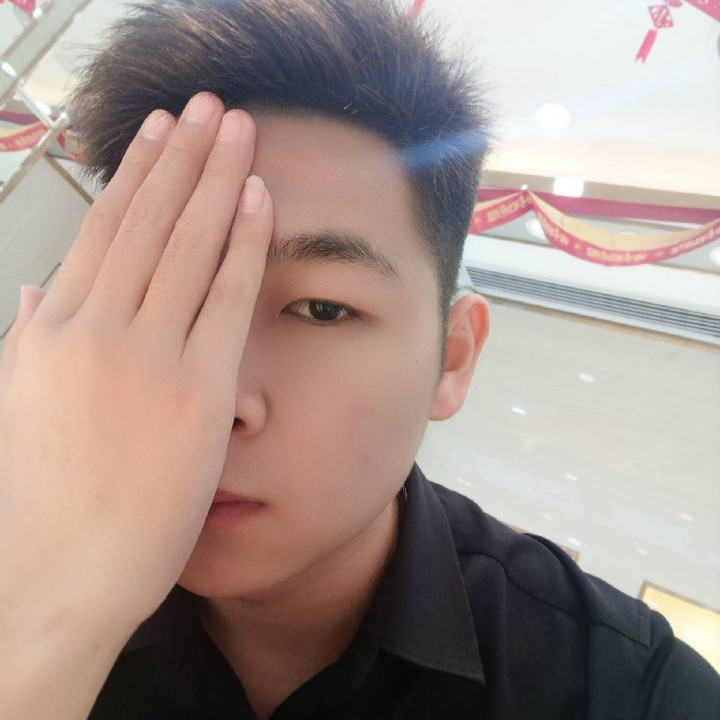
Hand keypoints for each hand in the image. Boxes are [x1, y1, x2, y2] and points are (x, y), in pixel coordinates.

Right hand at [0, 91, 271, 631]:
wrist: (61, 576)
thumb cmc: (43, 497)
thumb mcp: (22, 404)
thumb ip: (33, 337)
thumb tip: (44, 287)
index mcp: (51, 329)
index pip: (103, 229)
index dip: (136, 173)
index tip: (158, 132)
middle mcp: (96, 330)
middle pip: (149, 221)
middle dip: (183, 155)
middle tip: (209, 105)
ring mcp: (148, 357)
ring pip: (187, 244)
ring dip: (216, 179)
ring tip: (238, 130)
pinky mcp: (198, 390)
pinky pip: (225, 297)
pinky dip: (243, 243)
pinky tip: (259, 200)